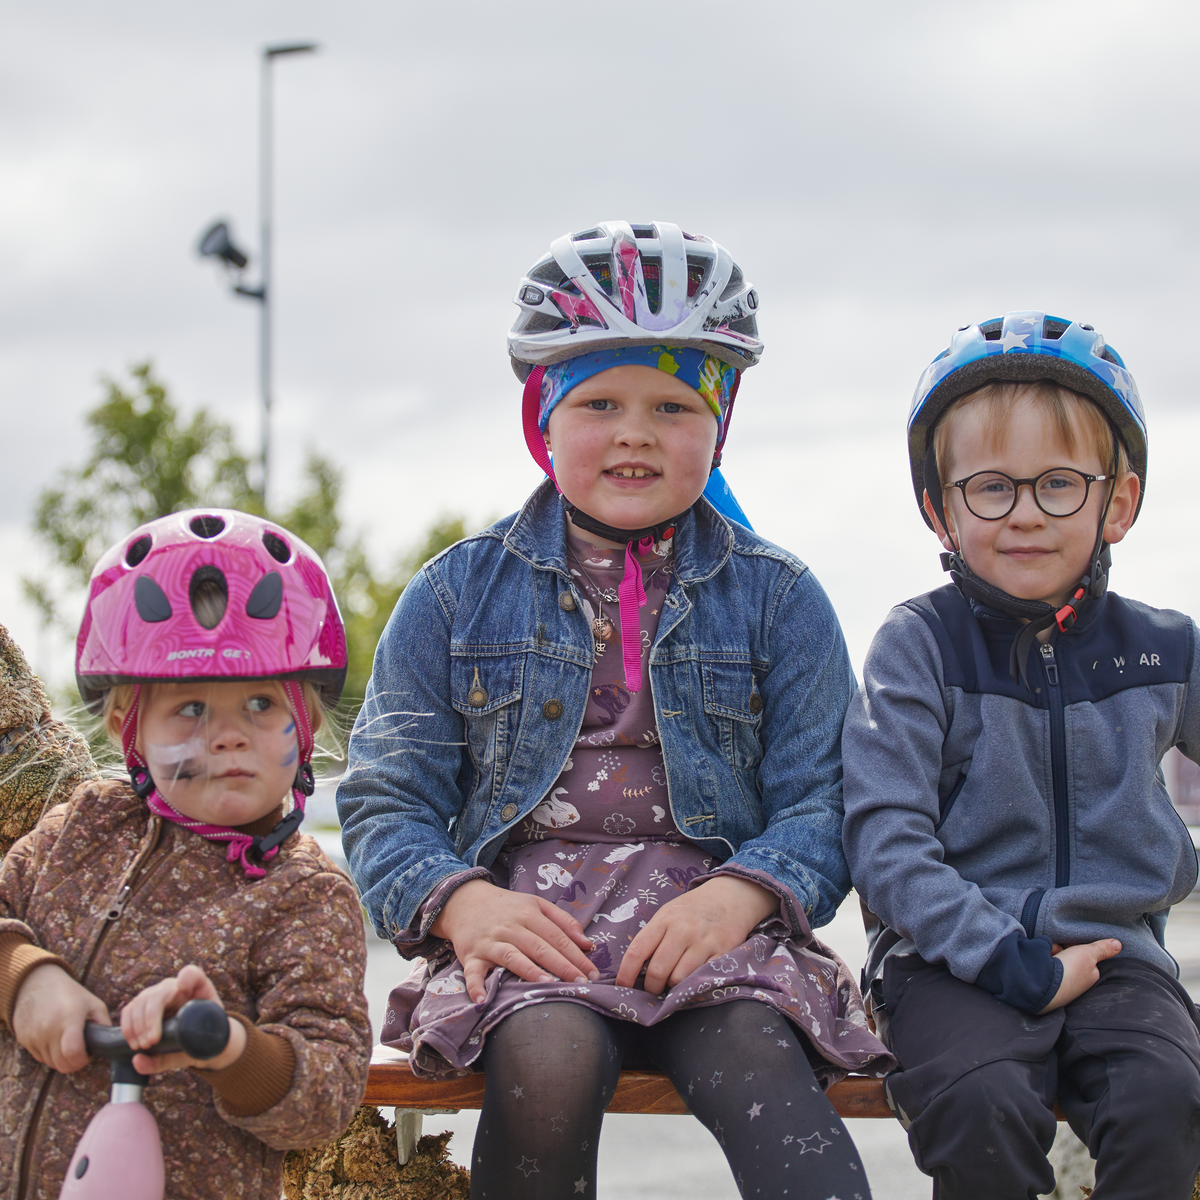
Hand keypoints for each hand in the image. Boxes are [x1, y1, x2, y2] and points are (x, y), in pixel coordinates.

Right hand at [11, 963, 110, 1072]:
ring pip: (50, 1063)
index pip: (73, 1052)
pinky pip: (39, 1058)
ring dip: (61, 1059)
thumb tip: (108, 1044)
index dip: (82, 1060)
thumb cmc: (69, 993)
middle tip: (80, 1052)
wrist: (37, 983)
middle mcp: (49, 1028)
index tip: (87, 1055)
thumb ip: (104, 1024)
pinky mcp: (23, 1039)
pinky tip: (54, 1040)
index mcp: (70, 1017)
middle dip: (74, 1063)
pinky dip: (48, 1054)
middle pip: (61, 1064)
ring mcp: (34, 1035)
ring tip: (68, 1043)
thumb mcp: (93, 1003)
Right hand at [120, 964, 245, 1074]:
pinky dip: (127, 1027)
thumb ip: (169, 1058)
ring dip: (136, 1025)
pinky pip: (130, 1009)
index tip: (182, 986)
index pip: (193, 975)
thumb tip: (137, 1061)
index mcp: (198, 991)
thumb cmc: (203, 1041)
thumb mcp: (194, 1051)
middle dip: (150, 1019)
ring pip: (141, 1001)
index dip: (187, 977)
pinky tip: (133, 1042)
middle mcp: (176, 989)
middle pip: (159, 993)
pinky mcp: (144, 1005)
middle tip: (150, 1043)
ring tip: (142, 1046)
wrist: (201, 1042)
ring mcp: (159, 995)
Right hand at [430, 879, 598, 1003]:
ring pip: (512, 957)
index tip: (593, 973)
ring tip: (547, 986)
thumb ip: (563, 921)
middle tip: (581, 984)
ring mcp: (490, 942)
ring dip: (529, 971)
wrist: (466, 901)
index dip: (576, 955)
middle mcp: (510, 927)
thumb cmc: (509, 907)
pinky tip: (482, 1001)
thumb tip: (587, 944)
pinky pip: (472, 973)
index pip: (557, 937)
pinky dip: (475, 987)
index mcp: (529, 914)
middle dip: (562, 966)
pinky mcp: (471, 956)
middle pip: (540, 947)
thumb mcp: (536, 904)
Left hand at [616, 875, 777, 994]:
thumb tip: (635, 971)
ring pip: (679, 979)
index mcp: (664, 920)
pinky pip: (701, 979)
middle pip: (658, 971)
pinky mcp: (722, 953)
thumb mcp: (668, 914)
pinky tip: (692, 982)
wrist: (730, 897)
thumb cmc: (692, 910)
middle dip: (652, 987)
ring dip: (674, 987)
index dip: (626, 974)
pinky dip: (693, 986)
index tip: (621, 988)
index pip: (637, 951)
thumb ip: (654, 938)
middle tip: (653, 990)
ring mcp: (703, 942)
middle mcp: (682, 930)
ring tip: (675, 982)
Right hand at [1038, 939, 1121, 1013]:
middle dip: (1066, 950)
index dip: (1083, 948)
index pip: (1089, 959)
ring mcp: (1061, 983)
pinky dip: (1045, 958)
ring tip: (1051, 951)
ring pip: (1058, 959)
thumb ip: (1102, 949)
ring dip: (1054, 952)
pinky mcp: (1046, 981)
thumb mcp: (1089, 954)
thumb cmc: (1071, 971)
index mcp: (1090, 977)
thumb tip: (1119, 944)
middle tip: (1062, 946)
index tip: (1077, 942)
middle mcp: (1077, 982)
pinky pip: (1046, 964)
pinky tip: (1043, 956)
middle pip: (1072, 958)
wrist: (1045, 985)